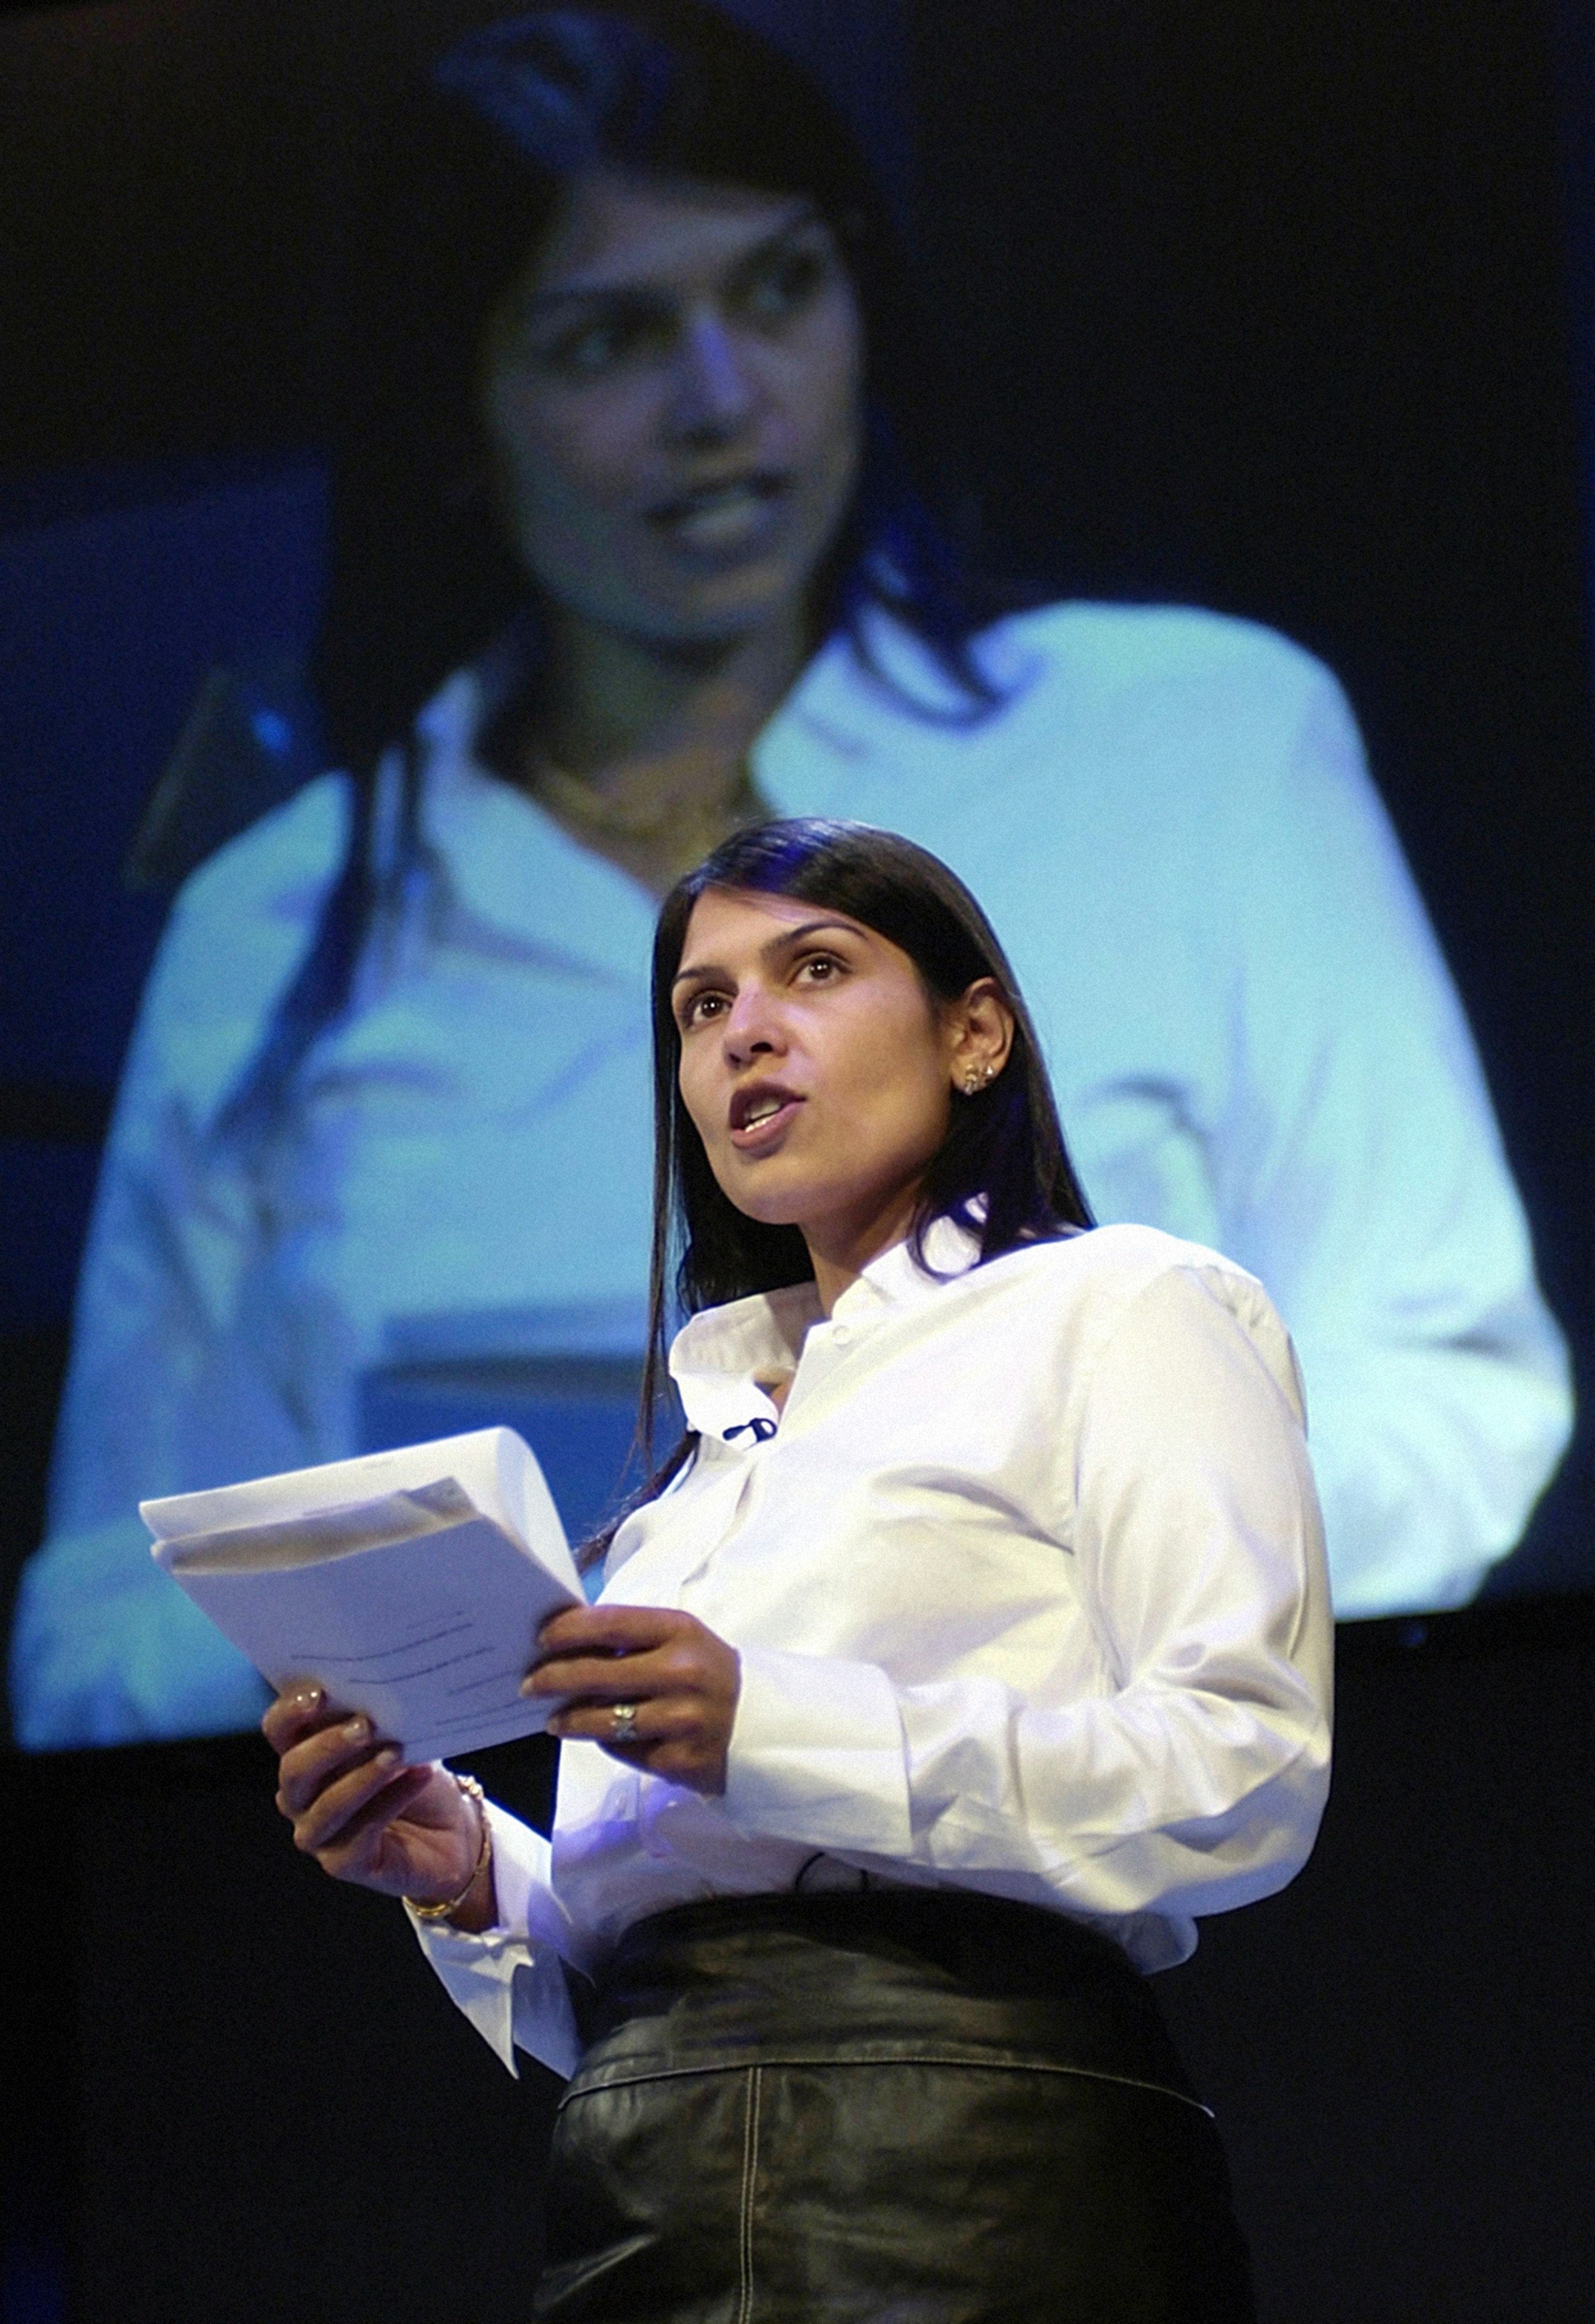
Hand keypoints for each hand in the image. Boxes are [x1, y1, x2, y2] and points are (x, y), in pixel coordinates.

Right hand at [262, 1686, 491, 1923]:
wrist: (452, 1827)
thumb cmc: (414, 1771)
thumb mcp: (398, 1734)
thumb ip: (378, 1715)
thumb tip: (384, 1686)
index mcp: (304, 1754)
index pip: (279, 1731)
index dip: (290, 1712)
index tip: (320, 1694)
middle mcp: (300, 1797)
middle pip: (295, 1771)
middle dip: (328, 1746)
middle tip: (366, 1726)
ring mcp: (318, 1834)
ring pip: (326, 1806)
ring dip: (362, 1777)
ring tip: (396, 1754)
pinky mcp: (344, 1863)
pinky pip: (359, 1834)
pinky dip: (391, 1801)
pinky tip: (419, 1777)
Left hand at [524, 1605, 739, 1796]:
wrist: (762, 1725)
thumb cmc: (710, 1674)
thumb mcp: (683, 1641)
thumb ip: (634, 1638)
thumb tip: (568, 1639)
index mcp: (681, 1632)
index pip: (611, 1624)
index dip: (568, 1631)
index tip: (541, 1638)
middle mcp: (681, 1672)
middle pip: (597, 1674)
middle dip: (553, 1679)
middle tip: (530, 1684)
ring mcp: (680, 1719)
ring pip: (604, 1720)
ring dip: (570, 1720)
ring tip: (554, 1720)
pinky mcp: (678, 1760)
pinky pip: (623, 1750)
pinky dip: (606, 1743)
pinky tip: (599, 1737)